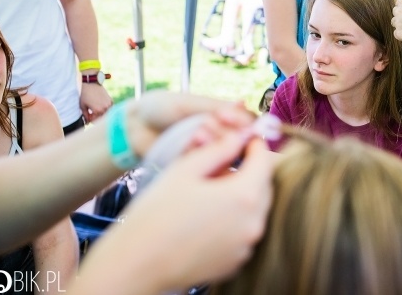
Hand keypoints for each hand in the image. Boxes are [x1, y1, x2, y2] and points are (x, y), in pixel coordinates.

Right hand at [78, 132, 273, 292]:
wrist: (136, 263)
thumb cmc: (156, 213)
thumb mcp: (186, 170)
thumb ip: (219, 149)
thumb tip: (239, 137)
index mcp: (245, 196)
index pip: (265, 160)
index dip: (255, 146)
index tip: (243, 139)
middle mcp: (253, 223)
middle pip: (264, 186)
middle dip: (249, 171)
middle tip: (222, 164)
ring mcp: (246, 246)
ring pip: (254, 210)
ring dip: (240, 196)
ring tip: (209, 192)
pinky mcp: (235, 262)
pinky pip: (243, 231)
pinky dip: (233, 219)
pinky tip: (205, 217)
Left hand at [80, 83, 111, 121]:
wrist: (90, 83)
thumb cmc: (84, 94)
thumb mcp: (82, 106)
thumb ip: (85, 115)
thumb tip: (87, 122)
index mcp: (98, 110)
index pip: (95, 121)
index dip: (90, 120)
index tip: (87, 116)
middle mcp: (105, 108)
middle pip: (101, 118)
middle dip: (96, 117)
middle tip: (91, 113)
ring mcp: (109, 104)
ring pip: (106, 114)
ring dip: (101, 114)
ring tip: (96, 110)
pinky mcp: (111, 100)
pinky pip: (109, 109)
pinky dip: (106, 109)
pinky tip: (101, 106)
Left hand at [124, 91, 255, 158]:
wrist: (134, 126)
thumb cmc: (162, 108)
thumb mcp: (190, 102)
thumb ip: (218, 107)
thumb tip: (244, 105)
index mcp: (224, 117)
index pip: (249, 124)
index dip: (244, 124)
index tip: (227, 117)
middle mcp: (221, 136)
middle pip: (239, 141)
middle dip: (223, 134)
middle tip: (203, 126)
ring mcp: (210, 154)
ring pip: (225, 155)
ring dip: (211, 145)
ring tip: (195, 136)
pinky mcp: (197, 170)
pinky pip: (207, 167)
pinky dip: (198, 155)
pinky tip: (187, 147)